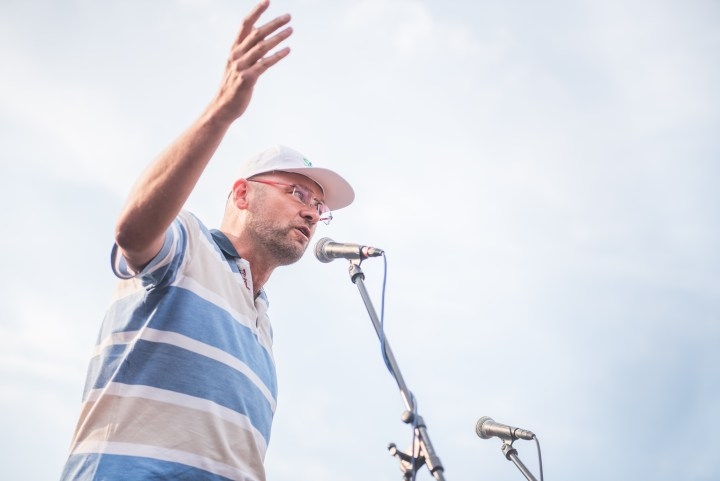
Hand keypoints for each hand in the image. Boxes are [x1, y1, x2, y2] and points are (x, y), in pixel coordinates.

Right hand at [213, 0, 291, 122]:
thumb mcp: (238, 64)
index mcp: (234, 49)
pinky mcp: (247, 78)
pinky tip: (287, 50)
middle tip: (289, 17)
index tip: (267, 1)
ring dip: (278, 37)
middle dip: (273, 23)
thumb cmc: (233, 85)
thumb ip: (247, 51)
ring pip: (261, 47)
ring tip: (291, 30)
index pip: (245, 25)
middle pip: (256, 33)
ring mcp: (241, 66)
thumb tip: (261, 38)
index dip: (256, 12)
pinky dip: (277, 56)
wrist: (223, 107)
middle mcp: (236, 55)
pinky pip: (264, 64)